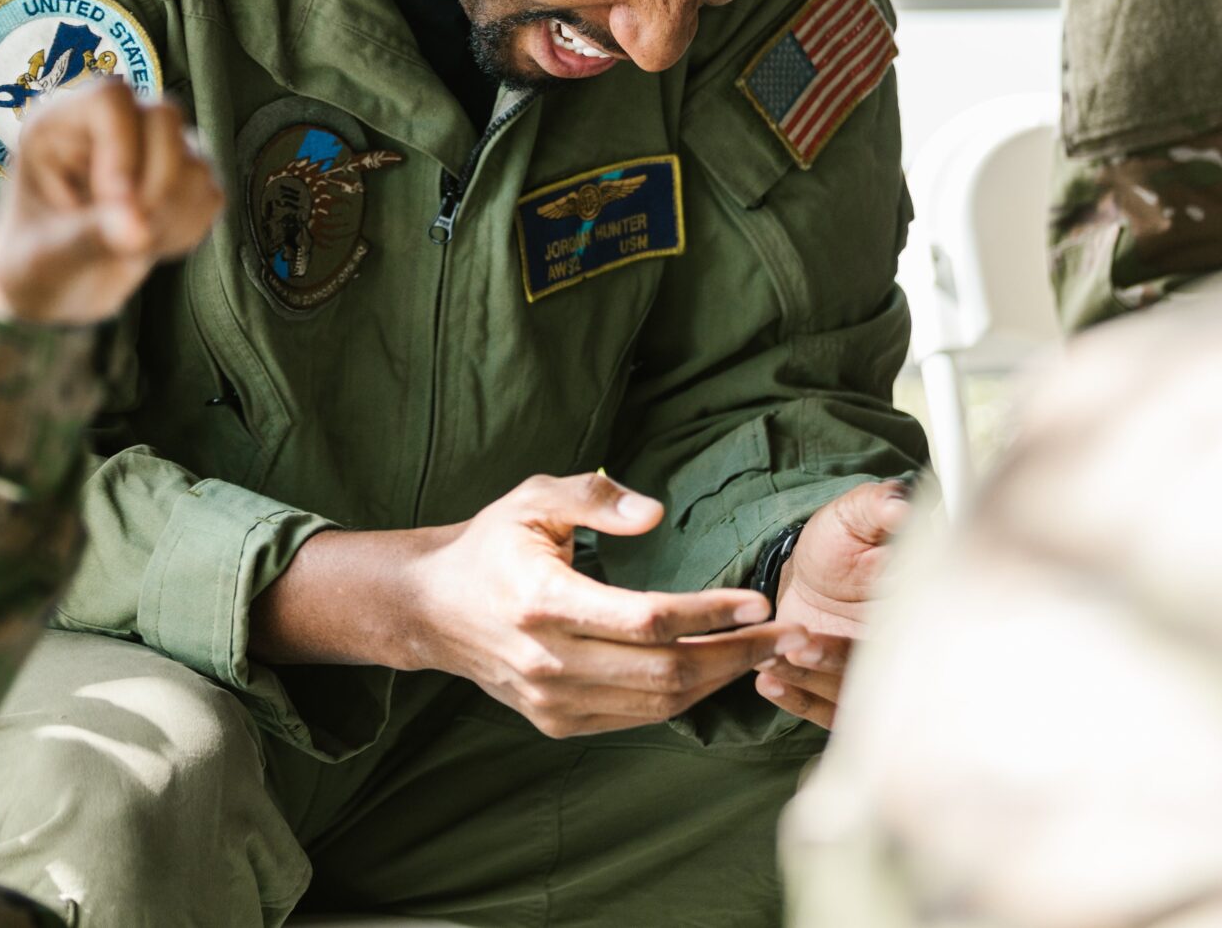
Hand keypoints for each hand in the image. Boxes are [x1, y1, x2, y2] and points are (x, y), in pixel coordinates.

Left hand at [0, 79, 222, 325]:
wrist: (53, 287)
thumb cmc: (32, 262)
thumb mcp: (44, 253)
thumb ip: (87, 236)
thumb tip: (141, 232)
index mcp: (60, 124)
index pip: (110, 99)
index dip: (123, 149)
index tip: (114, 206)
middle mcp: (112, 126)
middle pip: (165, 117)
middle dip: (156, 185)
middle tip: (128, 238)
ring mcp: (154, 149)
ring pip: (196, 160)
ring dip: (171, 216)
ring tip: (128, 248)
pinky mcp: (184, 181)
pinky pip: (210, 195)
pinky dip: (187, 230)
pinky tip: (150, 246)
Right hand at [399, 473, 805, 738]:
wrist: (433, 609)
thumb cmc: (492, 545)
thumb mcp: (535, 498)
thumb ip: (596, 498)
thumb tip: (656, 514)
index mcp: (543, 602)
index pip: (647, 618)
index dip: (710, 613)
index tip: (760, 600)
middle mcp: (548, 661)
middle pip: (664, 670)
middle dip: (737, 654)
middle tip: (788, 636)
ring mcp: (551, 701)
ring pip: (657, 703)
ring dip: (718, 680)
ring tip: (762, 653)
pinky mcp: (556, 723)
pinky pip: (636, 717)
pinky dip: (682, 697)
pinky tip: (713, 671)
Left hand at [755, 478, 910, 729]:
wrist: (816, 572)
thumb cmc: (843, 539)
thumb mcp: (859, 514)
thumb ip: (880, 507)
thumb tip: (900, 504)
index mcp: (924, 605)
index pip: (922, 629)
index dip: (884, 634)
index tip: (830, 630)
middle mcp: (909, 648)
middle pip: (887, 674)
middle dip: (838, 663)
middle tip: (797, 647)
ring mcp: (879, 678)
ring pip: (855, 696)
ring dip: (811, 681)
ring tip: (770, 660)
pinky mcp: (848, 696)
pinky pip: (830, 712)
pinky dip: (800, 702)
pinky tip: (769, 682)